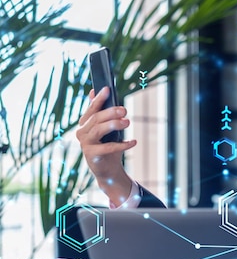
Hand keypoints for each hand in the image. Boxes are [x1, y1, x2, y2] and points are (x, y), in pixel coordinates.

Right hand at [76, 87, 135, 203]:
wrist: (107, 169)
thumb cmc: (107, 145)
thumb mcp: (105, 128)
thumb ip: (100, 111)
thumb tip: (93, 90)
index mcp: (84, 124)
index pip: (91, 109)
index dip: (98, 99)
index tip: (107, 89)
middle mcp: (82, 132)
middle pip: (96, 118)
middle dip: (111, 112)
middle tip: (124, 110)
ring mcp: (85, 144)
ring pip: (99, 130)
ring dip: (114, 124)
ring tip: (127, 122)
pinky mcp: (92, 156)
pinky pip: (108, 147)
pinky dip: (122, 144)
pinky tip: (133, 142)